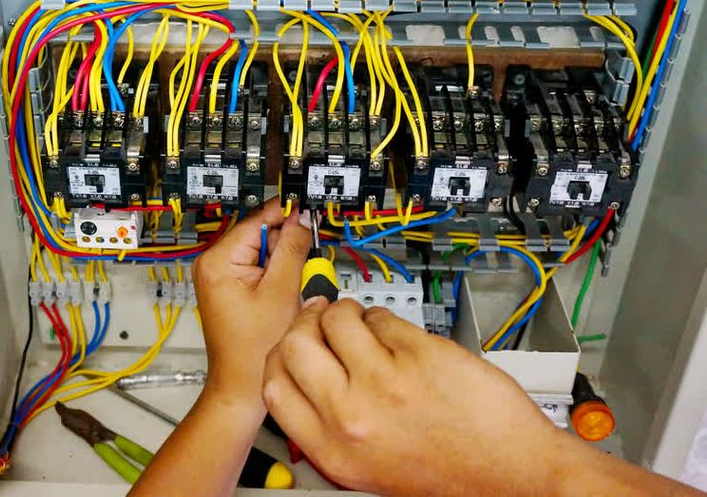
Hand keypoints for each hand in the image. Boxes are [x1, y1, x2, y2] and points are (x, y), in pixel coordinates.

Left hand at [192, 199, 310, 410]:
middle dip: (286, 246)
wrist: (243, 385)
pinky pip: (260, 269)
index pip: (256, 219)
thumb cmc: (254, 350)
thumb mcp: (281, 292)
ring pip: (263, 252)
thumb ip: (292, 249)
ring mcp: (221, 276)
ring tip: (289, 290)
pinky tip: (283, 295)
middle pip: (260, 234)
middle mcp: (213, 264)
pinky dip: (277, 276)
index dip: (285, 214)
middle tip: (303, 266)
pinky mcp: (231, 287)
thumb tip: (299, 218)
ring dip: (284, 263)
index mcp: (217, 260)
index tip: (308, 207)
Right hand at [262, 299, 562, 495]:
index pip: (274, 384)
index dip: (278, 354)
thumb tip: (304, 371)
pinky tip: (401, 337)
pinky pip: (384, 318)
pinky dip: (387, 320)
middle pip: (294, 343)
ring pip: (338, 318)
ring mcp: (385, 382)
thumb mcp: (366, 467)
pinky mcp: (419, 354)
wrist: (511, 473)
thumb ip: (329, 423)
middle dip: (307, 323)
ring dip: (347, 313)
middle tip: (321, 319)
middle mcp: (352, 416)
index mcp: (332, 449)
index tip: (292, 340)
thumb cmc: (447, 474)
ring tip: (366, 326)